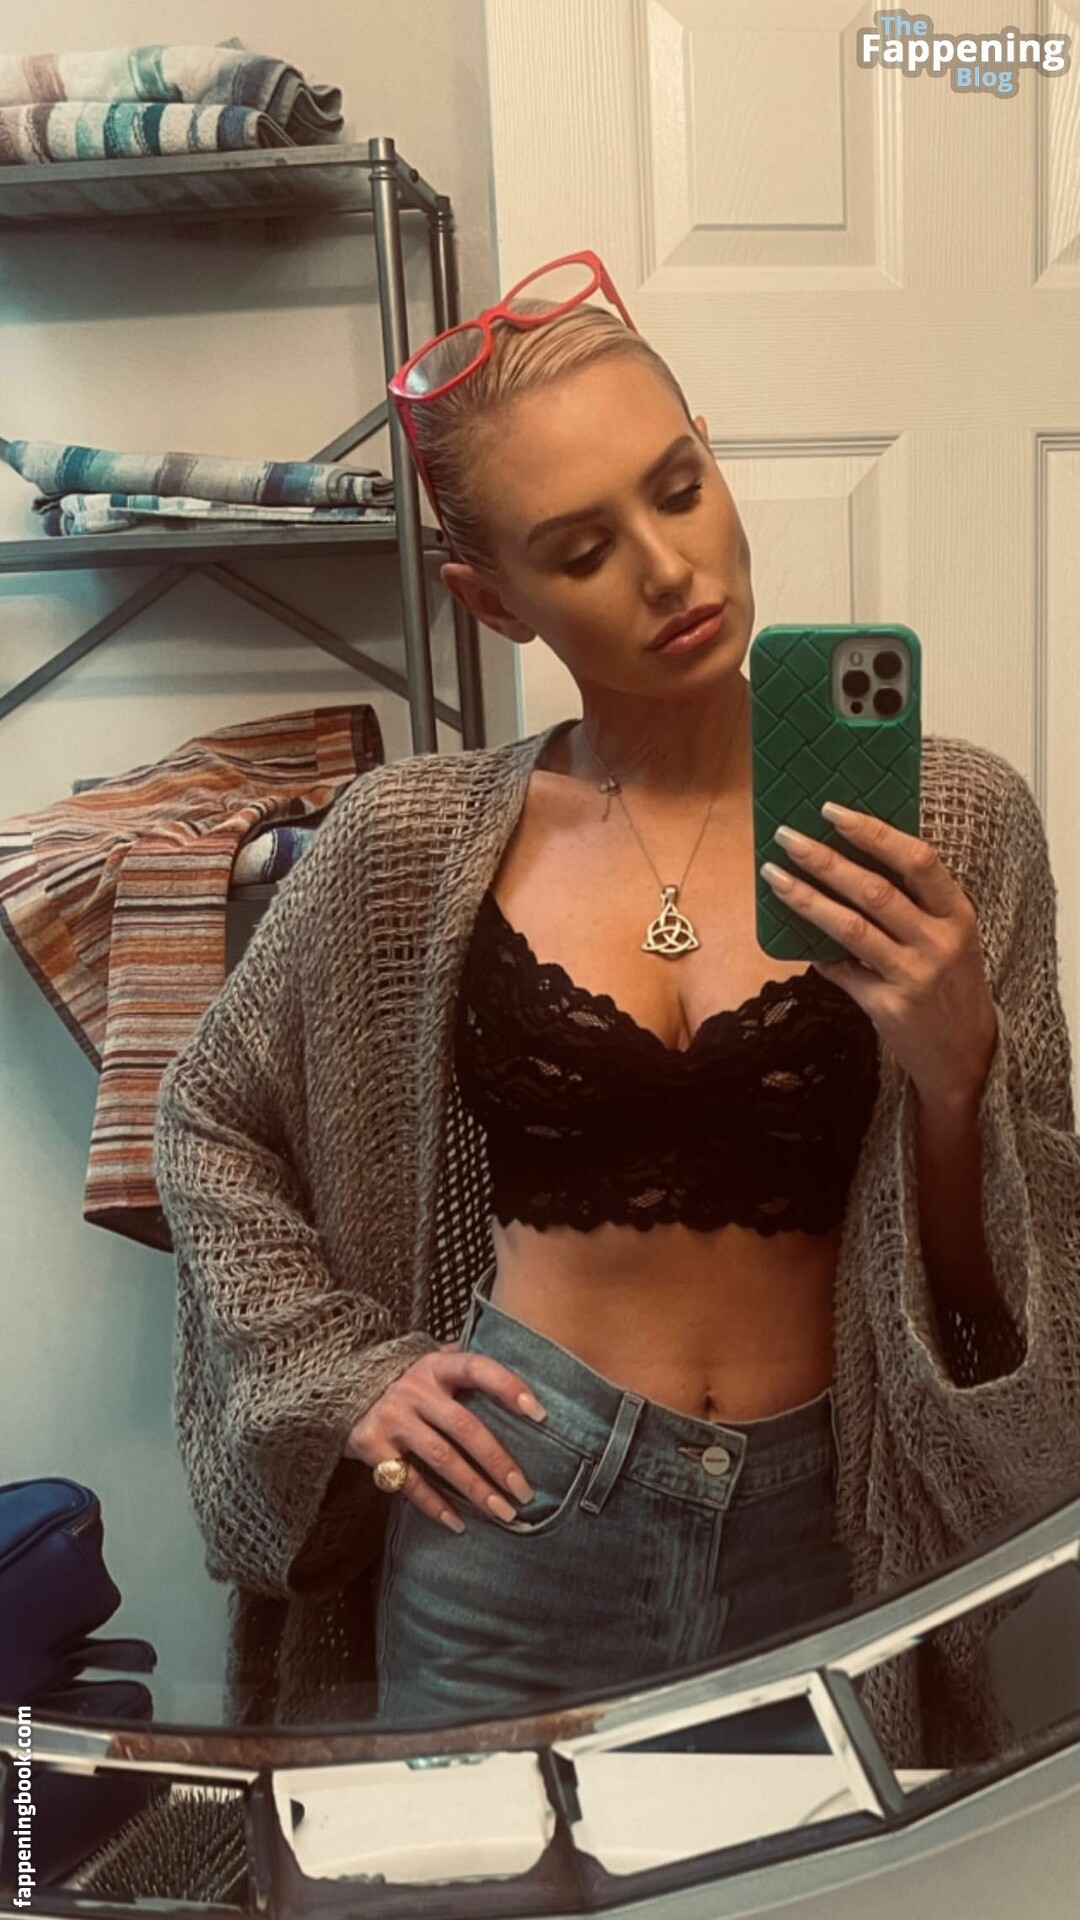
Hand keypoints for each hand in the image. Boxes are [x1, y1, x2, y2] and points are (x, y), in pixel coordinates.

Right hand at [344, 1343, 547, 1532]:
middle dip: (497, 1461)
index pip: (478, 1368)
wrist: (337, 1392)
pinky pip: (409, 1482)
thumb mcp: (431, 1365)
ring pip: (441, 1458)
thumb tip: (522, 1375)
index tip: (539, 1414)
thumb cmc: (404, 1382)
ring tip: (503, 1512)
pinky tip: (458, 1523)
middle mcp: (413, 1389)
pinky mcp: (371, 1447)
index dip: (509, 1386)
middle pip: (464, 1426)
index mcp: (435, 1365)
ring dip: (475, 1489)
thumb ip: (466, 1365)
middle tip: (524, 1491)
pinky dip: (435, 1505)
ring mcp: (391, 1418)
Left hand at [760, 802, 998, 1109]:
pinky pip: (842, 971)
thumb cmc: (950, 983)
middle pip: (875, 891)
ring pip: (850, 928)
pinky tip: (794, 940)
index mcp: (958, 915)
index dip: (874, 833)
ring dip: (807, 899)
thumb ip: (916, 903)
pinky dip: (817, 953)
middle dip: (825, 860)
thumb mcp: (951, 938)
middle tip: (787, 838)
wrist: (965, 1054)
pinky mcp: (889, 1008)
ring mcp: (914, 976)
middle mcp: (939, 943)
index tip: (832, 811)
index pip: (917, 861)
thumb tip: (849, 857)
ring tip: (775, 876)